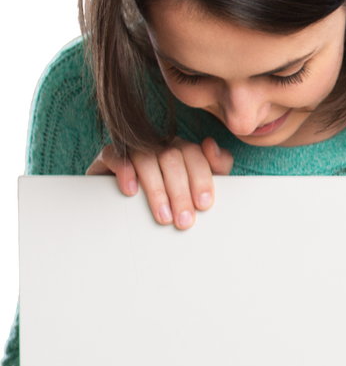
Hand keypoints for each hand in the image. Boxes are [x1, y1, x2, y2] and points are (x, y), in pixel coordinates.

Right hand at [87, 137, 232, 228]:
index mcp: (182, 149)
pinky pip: (115, 156)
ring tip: (163, 216)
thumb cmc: (170, 192)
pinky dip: (125, 173)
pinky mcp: (110, 156)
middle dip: (180, 193)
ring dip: (156, 190)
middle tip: (184, 220)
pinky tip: (131, 192)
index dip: (201, 179)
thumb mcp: (197, 184)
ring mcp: (133, 148)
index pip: (195, 154)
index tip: (204, 205)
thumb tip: (212, 145)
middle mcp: (159, 145)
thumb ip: (216, 166)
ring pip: (146, 159)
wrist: (125, 198)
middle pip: (172, 159)